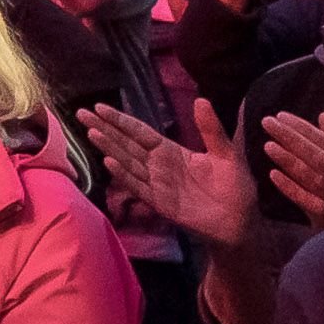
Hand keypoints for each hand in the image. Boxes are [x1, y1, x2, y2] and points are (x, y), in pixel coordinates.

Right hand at [80, 100, 259, 248]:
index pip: (139, 132)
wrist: (241, 223)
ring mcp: (157, 185)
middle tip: (81, 113)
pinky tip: (109, 162)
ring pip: (128, 162)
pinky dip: (124, 175)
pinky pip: (139, 187)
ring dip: (110, 148)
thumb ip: (211, 130)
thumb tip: (201, 99)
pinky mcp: (161, 203)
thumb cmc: (235, 188)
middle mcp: (158, 166)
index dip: (120, 120)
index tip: (99, 107)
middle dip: (104, 128)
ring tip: (92, 132)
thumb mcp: (227, 154)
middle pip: (126, 144)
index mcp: (171, 151)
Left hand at [260, 112, 323, 227]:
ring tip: (268, 145)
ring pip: (314, 179)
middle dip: (293, 138)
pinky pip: (309, 203)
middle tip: (268, 122)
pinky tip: (273, 175)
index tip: (282, 116)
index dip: (306, 130)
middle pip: (321, 159)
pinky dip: (291, 188)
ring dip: (289, 160)